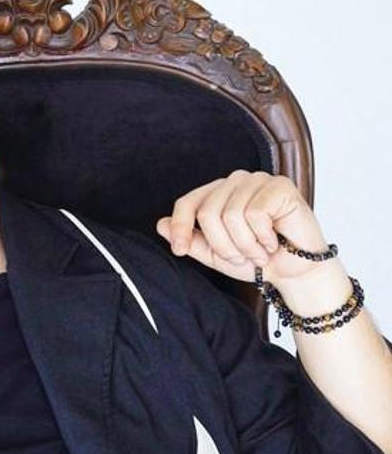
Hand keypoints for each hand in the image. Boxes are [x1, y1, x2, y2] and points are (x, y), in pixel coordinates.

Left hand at [155, 170, 331, 285]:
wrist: (293, 272)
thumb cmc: (256, 260)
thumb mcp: (214, 255)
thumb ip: (190, 240)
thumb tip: (160, 224)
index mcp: (218, 194)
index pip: (187, 202)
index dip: (181, 227)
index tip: (180, 251)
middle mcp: (236, 181)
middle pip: (208, 213)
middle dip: (223, 246)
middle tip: (242, 257)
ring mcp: (258, 181)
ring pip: (231, 215)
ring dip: (245, 245)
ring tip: (259, 251)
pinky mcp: (280, 186)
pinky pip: (255, 214)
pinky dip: (262, 237)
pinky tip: (273, 241)